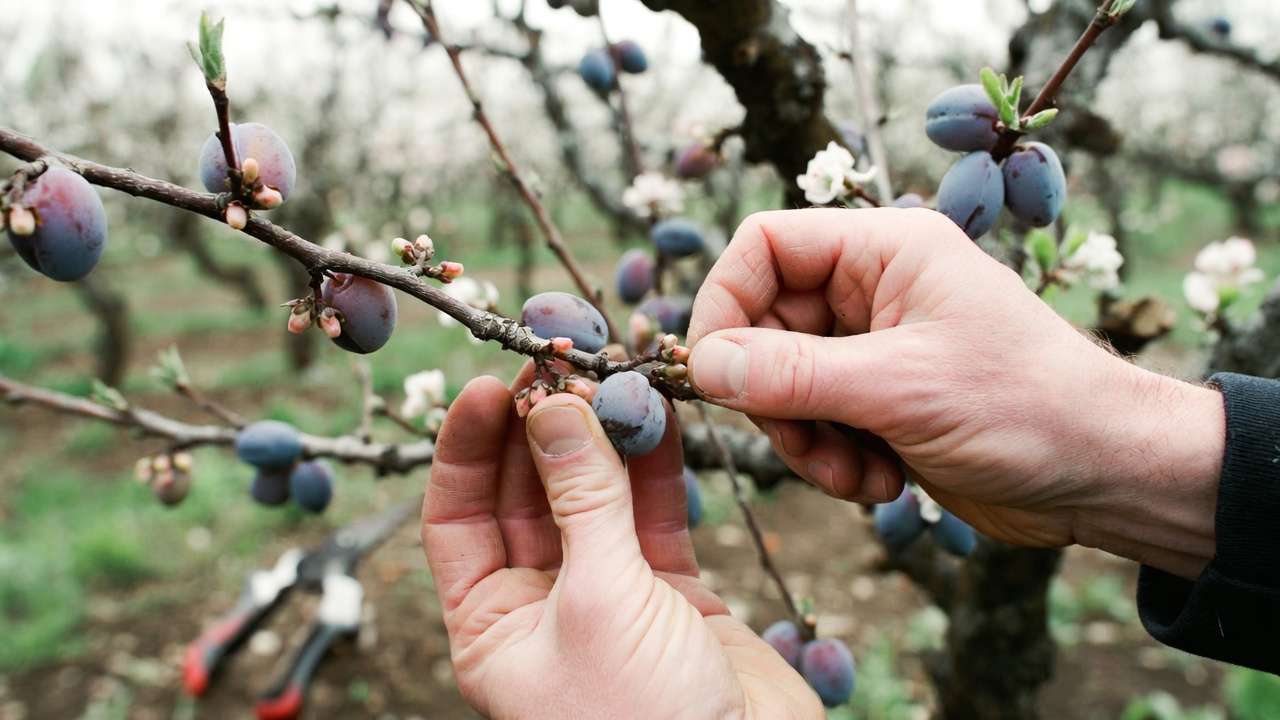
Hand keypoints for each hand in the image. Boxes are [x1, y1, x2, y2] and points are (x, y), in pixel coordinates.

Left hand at [421, 368, 822, 718]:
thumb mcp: (598, 602)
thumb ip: (582, 500)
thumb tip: (555, 408)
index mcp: (490, 627)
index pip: (458, 517)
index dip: (467, 448)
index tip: (490, 385)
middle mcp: (541, 606)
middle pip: (527, 495)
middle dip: (542, 429)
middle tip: (562, 365)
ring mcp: (607, 594)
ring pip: (594, 496)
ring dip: (602, 438)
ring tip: (612, 376)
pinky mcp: (670, 591)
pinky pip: (652, 514)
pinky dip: (657, 466)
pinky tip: (659, 415)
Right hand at [687, 208, 1223, 577]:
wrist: (1105, 475)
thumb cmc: (1026, 407)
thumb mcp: (900, 388)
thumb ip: (793, 373)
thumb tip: (702, 364)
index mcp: (884, 250)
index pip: (765, 245)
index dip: (725, 302)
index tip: (713, 371)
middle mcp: (872, 290)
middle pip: (764, 324)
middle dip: (776, 396)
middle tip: (806, 441)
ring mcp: (875, 348)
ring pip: (783, 383)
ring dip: (805, 439)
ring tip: (856, 473)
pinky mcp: (880, 401)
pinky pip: (815, 422)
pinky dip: (832, 460)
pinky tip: (882, 480)